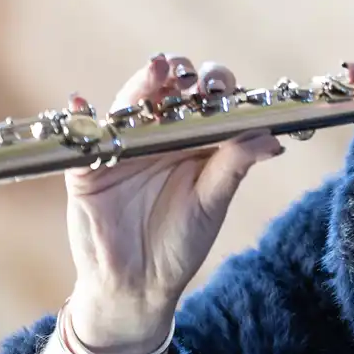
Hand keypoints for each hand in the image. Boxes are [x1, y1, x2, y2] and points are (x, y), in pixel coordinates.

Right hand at [63, 52, 284, 346]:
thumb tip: (273, 138)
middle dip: (179, 73)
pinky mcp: (89, 164)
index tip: (221, 90)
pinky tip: (81, 105)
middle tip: (189, 78)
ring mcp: (123, 144)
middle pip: (167, 88)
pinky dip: (80, 117)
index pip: (206, 97)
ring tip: (155, 70)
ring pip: (130, 103)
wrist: (139, 283)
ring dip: (141, 83)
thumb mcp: (212, 202)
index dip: (215, 85)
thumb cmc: (181, 242)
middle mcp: (159, 133)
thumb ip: (235, 166)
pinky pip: (82, 136)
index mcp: (194, 138)